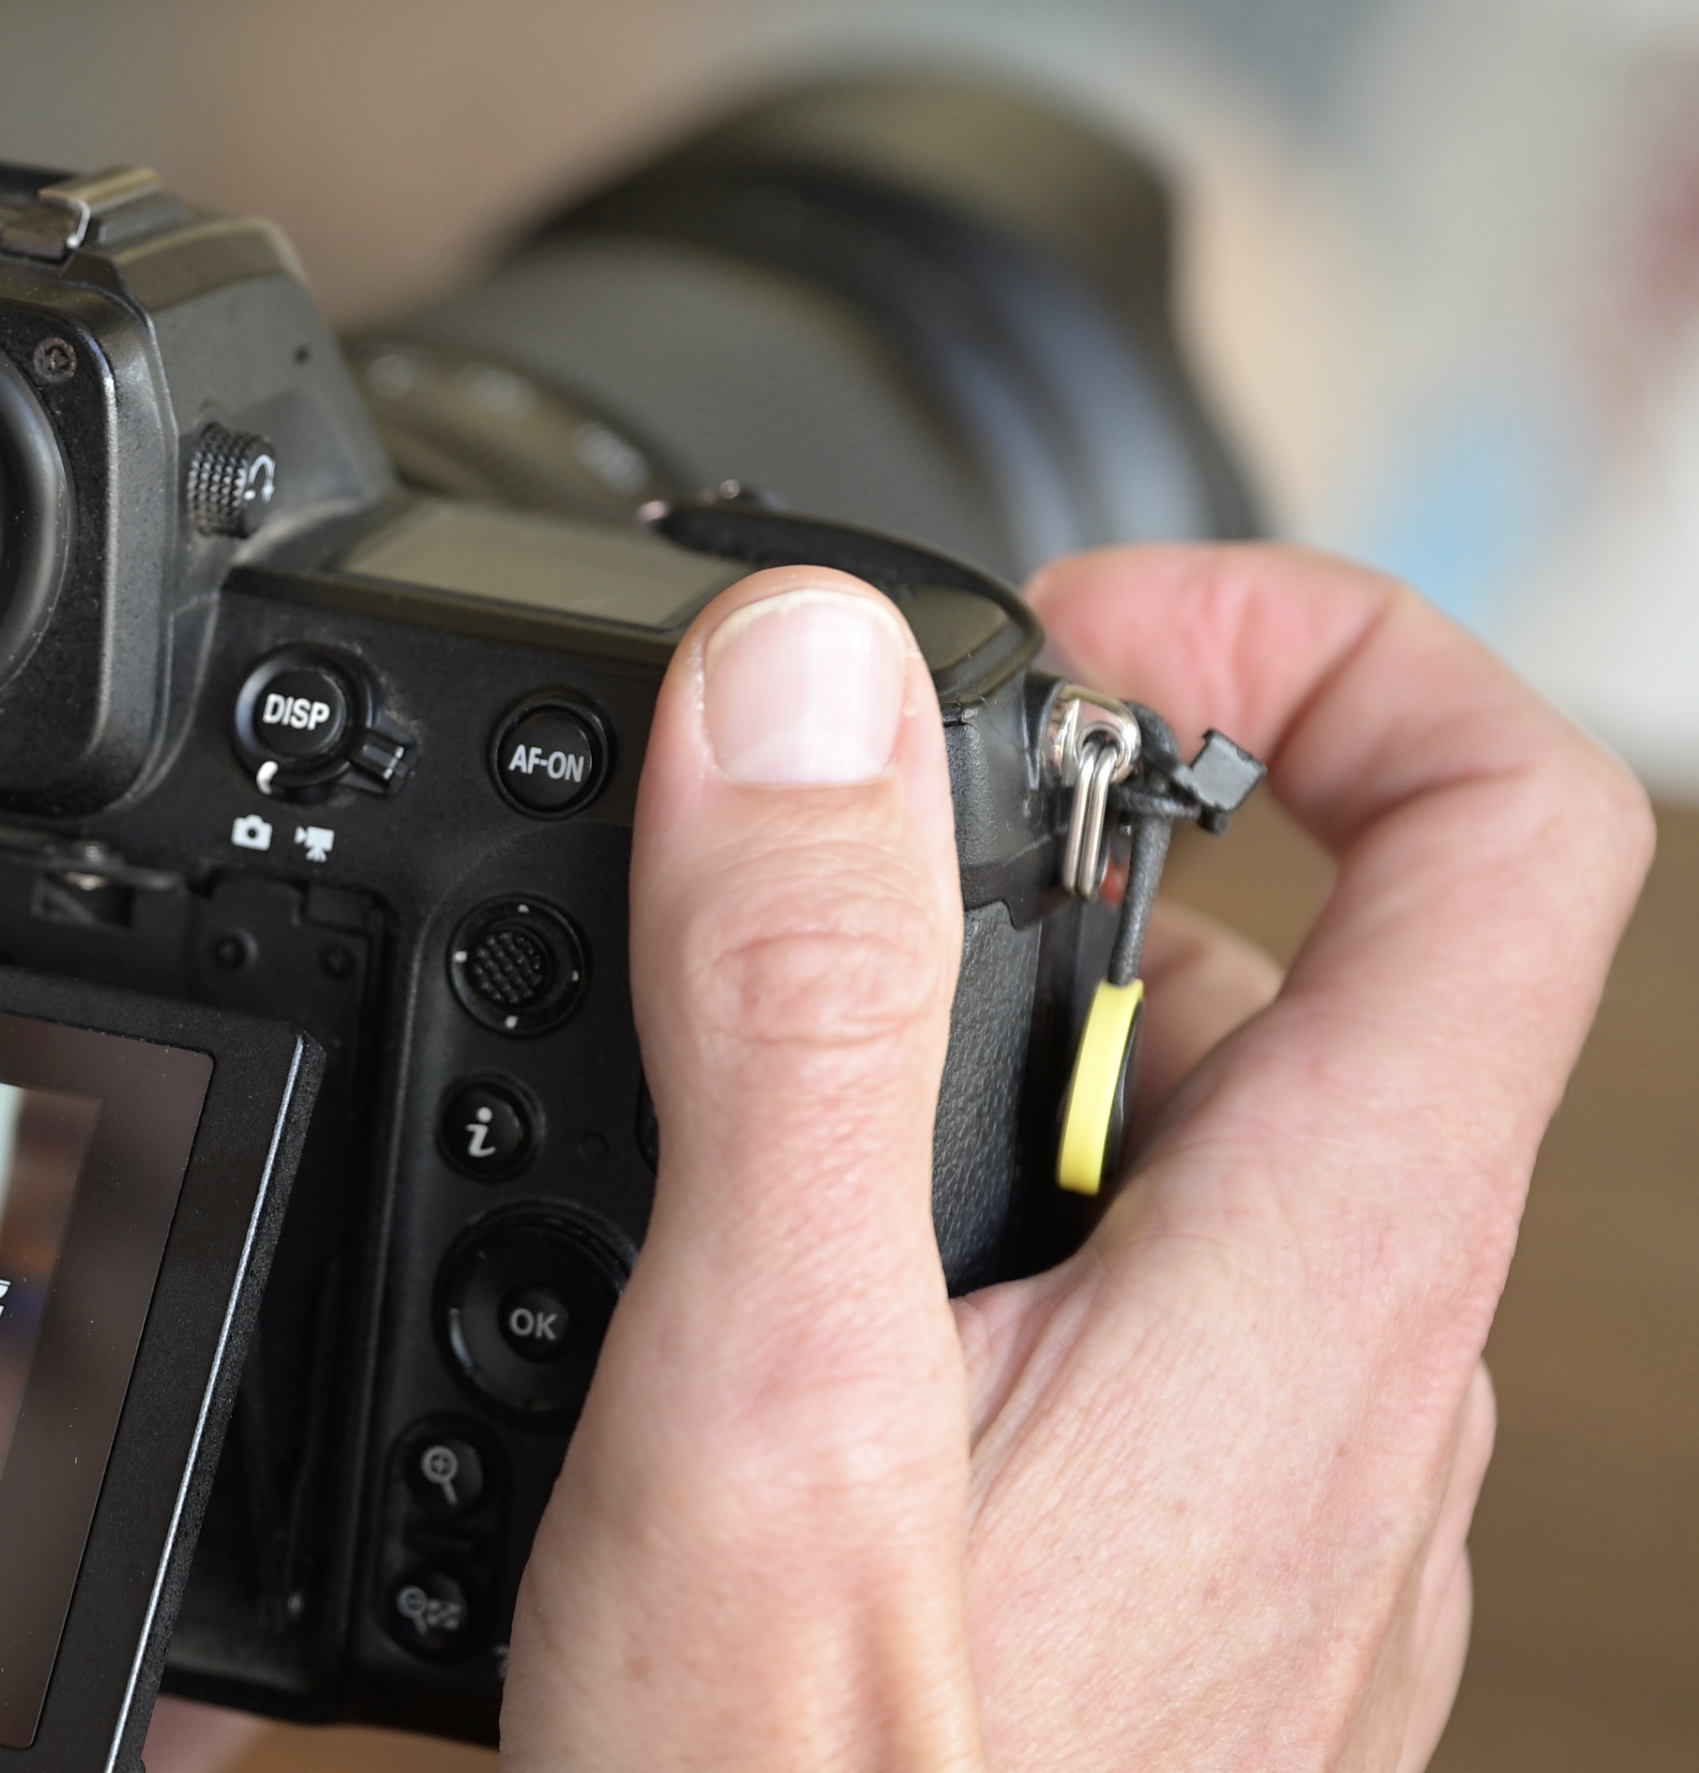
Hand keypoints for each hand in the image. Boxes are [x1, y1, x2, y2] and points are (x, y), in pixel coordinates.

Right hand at [495, 546, 1650, 1768]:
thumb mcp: (772, 1387)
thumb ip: (799, 1011)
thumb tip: (809, 685)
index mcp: (1319, 1278)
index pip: (1499, 827)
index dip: (1311, 644)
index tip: (1075, 645)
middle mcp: (1367, 1376)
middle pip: (1278, 985)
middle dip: (1009, 921)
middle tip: (778, 970)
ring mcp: (1301, 1498)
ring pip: (1184, 1170)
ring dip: (956, 1113)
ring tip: (730, 1216)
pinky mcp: (1208, 1586)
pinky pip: (1136, 1333)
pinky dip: (967, 1273)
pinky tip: (788, 1377)